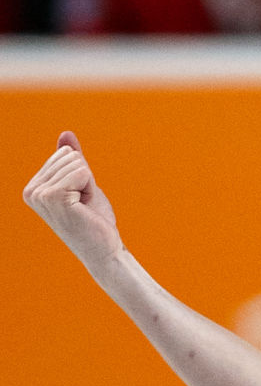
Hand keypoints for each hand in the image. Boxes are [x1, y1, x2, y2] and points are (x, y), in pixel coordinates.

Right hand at [22, 131, 123, 272]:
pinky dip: (90, 188)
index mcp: (33, 187)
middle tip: (84, 206)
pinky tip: (85, 208)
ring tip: (84, 208)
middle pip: (69, 156)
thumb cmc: (95, 221)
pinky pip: (82, 172)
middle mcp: (32, 191)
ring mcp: (40, 194)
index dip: (81, 176)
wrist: (105, 251)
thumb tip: (66, 134)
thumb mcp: (83, 184)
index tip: (80, 200)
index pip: (63, 155)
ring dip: (89, 186)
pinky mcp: (54, 197)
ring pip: (76, 163)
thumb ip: (72, 161)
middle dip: (85, 180)